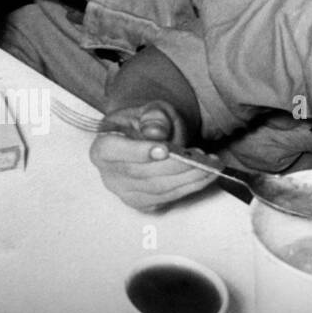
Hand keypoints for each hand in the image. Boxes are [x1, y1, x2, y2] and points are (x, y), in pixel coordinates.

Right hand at [88, 102, 216, 211]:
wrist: (148, 136)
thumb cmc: (146, 122)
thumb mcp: (150, 109)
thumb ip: (153, 117)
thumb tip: (156, 132)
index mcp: (100, 147)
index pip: (112, 151)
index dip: (137, 152)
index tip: (164, 149)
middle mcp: (108, 174)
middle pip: (140, 173)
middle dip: (174, 166)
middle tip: (201, 156)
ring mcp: (125, 192)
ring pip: (158, 188)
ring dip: (188, 178)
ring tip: (210, 164)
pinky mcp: (143, 203)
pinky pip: (169, 198)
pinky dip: (190, 187)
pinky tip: (205, 175)